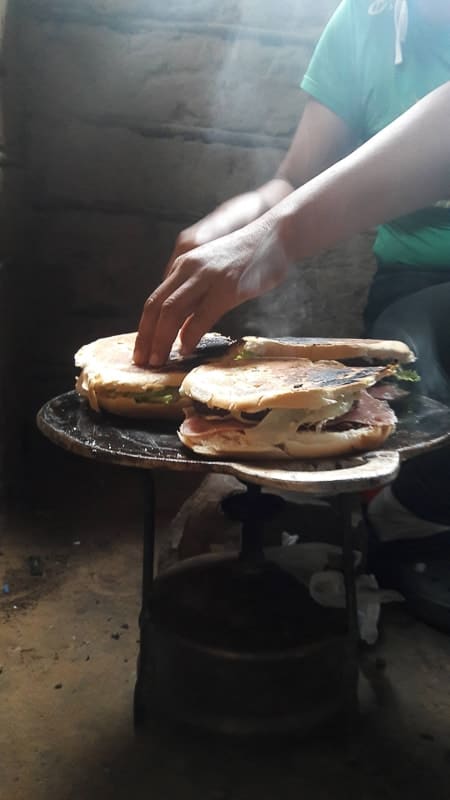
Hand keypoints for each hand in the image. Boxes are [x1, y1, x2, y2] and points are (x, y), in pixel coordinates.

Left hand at [133, 218, 289, 365]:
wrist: (276, 235)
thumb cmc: (247, 259)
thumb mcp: (212, 275)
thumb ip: (196, 296)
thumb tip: (181, 329)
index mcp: (182, 266)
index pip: (153, 301)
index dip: (143, 330)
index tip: (140, 352)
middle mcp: (188, 268)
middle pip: (156, 307)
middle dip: (146, 338)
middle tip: (142, 363)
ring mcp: (207, 276)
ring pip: (171, 310)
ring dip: (161, 339)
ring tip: (158, 361)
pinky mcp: (227, 286)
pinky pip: (201, 314)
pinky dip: (190, 334)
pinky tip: (185, 349)